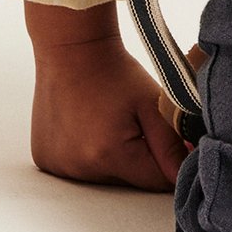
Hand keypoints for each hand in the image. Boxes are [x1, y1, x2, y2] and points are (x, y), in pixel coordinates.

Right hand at [30, 33, 193, 190]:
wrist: (72, 49)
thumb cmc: (113, 70)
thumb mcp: (152, 104)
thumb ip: (171, 145)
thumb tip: (184, 175)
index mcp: (110, 155)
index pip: (154, 181)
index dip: (168, 162)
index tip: (169, 141)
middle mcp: (80, 168)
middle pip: (128, 179)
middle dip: (140, 157)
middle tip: (134, 121)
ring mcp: (59, 165)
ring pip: (104, 174)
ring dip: (112, 156)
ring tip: (108, 119)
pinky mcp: (46, 159)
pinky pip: (79, 166)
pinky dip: (88, 153)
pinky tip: (87, 125)